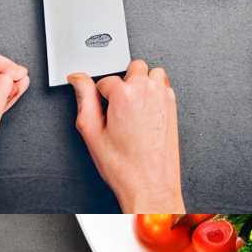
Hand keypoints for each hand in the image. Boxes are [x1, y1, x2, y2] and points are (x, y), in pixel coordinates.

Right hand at [68, 60, 184, 213]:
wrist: (150, 184)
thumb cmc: (123, 164)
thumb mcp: (91, 131)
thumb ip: (83, 99)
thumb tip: (78, 79)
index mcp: (124, 95)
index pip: (104, 79)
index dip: (98, 94)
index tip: (99, 107)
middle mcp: (147, 91)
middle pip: (132, 67)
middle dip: (122, 82)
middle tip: (114, 105)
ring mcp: (164, 97)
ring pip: (151, 73)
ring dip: (140, 83)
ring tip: (130, 107)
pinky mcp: (173, 105)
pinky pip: (163, 86)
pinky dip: (153, 92)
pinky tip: (142, 113)